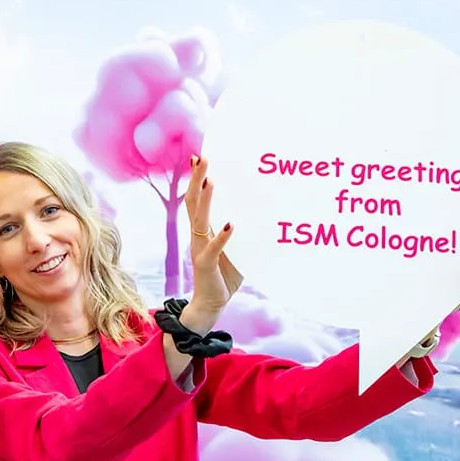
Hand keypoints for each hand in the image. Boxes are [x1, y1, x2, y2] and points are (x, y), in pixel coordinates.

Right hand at [181, 154, 237, 331]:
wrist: (211, 304)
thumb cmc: (225, 274)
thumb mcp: (237, 248)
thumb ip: (244, 231)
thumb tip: (266, 212)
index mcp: (203, 230)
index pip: (196, 199)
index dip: (197, 178)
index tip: (201, 156)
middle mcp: (197, 235)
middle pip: (192, 202)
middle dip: (197, 179)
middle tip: (203, 157)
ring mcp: (199, 249)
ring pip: (199, 220)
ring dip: (205, 200)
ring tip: (210, 180)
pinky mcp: (205, 265)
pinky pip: (212, 249)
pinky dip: (222, 236)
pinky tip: (231, 224)